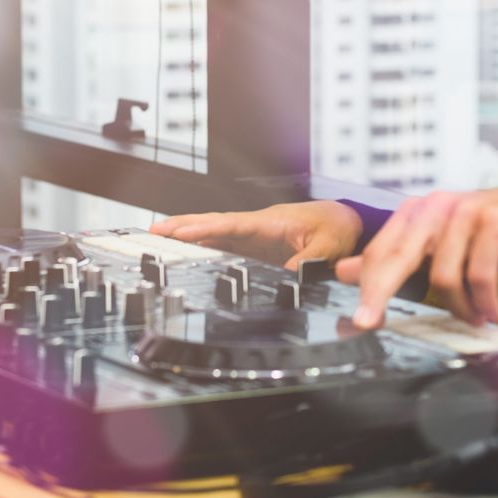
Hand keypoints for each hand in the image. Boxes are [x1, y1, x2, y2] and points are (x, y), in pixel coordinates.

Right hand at [150, 199, 363, 268]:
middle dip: (182, 226)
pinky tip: (187, 251)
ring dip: (187, 235)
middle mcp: (256, 226)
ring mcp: (253, 235)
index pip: (232, 224)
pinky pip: (225, 243)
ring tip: (158, 239)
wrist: (346, 220)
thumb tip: (286, 277)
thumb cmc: (338, 227)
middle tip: (152, 231)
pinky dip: (202, 244)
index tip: (180, 233)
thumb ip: (307, 262)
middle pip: (214, 223)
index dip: (205, 229)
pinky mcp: (256, 245)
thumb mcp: (329, 247)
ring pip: (214, 232)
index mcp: (271, 222)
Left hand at [337, 188, 497, 328]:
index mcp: (417, 213)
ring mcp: (464, 214)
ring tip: (473, 317)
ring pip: (442, 274)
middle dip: (381, 293)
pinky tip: (489, 309)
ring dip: (458, 306)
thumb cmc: (485, 229)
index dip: (367, 285)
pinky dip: (482, 300)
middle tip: (371, 322)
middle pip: (398, 257)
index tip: (359, 319)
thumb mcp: (438, 241)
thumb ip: (394, 256)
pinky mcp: (493, 224)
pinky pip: (479, 274)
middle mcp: (436, 208)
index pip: (382, 251)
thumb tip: (346, 271)